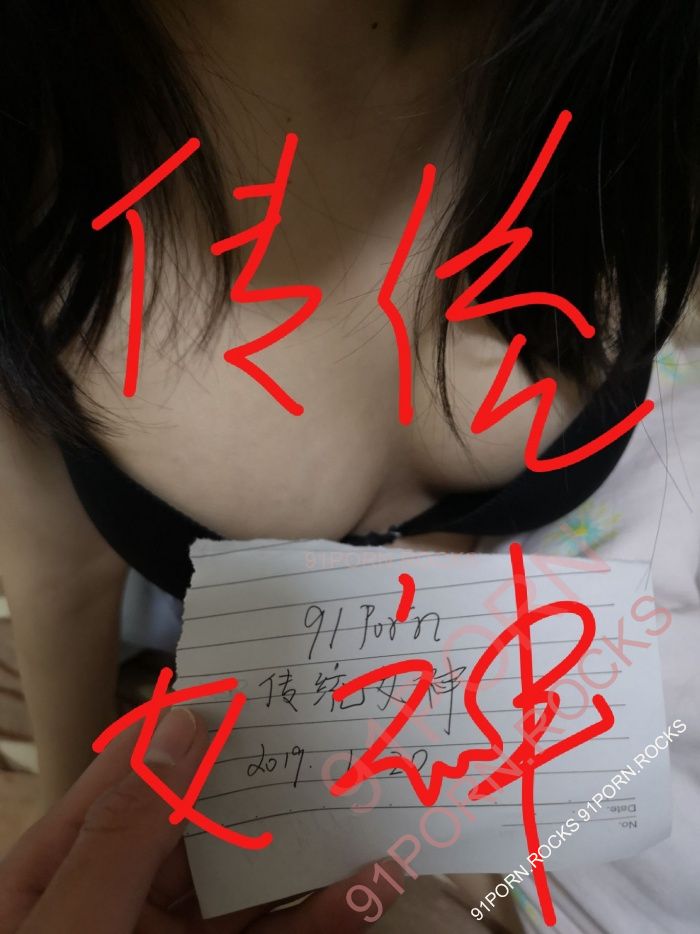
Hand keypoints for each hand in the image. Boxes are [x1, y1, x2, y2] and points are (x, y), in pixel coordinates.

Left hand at [0, 708, 402, 932]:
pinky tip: (367, 886)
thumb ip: (127, 827)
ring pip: (252, 881)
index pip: (136, 769)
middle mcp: (125, 894)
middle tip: (332, 732)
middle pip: (205, 818)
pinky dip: (324, 914)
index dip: (191, 719)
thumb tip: (186, 723)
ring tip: (366, 800)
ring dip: (308, 845)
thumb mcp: (70, 922)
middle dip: (265, 777)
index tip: (254, 680)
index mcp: (67, 863)